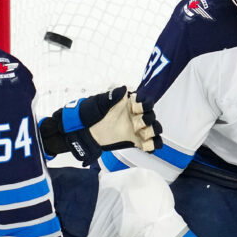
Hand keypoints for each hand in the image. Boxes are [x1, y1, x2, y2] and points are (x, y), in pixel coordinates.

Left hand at [39, 86, 162, 164]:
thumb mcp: (99, 102)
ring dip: (153, 132)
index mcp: (129, 104)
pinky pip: (148, 143)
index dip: (145, 105)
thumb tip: (124, 89)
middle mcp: (135, 116)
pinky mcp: (134, 140)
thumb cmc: (90, 113)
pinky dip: (152, 145)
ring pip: (153, 129)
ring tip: (146, 135)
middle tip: (139, 123)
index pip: (144, 102)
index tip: (137, 108)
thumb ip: (112, 96)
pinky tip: (148, 147)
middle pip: (151, 116)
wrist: (83, 131)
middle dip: (149, 119)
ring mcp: (135, 129)